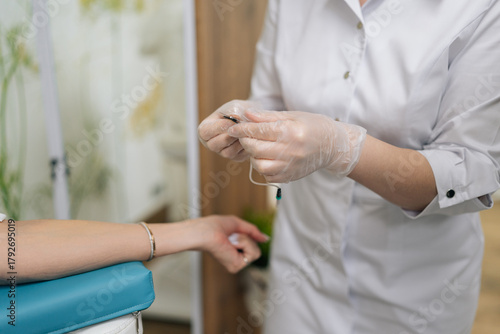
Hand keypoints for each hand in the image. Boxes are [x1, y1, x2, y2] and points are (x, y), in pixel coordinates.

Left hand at [192, 215, 267, 272]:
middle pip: (256, 249)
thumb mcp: (238, 225)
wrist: (205, 231)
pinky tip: (231, 244)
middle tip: (232, 236)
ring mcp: (236, 264)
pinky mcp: (236, 267)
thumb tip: (266, 239)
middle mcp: (235, 259)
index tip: (236, 233)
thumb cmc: (215, 226)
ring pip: (256, 252)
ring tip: (231, 240)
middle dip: (247, 238)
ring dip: (245, 240)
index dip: (248, 236)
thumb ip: (253, 232)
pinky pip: (253, 253)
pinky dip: (244, 243)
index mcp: (233, 250)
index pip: (252, 245)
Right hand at [197, 100, 258, 161]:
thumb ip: (233, 111)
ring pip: (227, 152)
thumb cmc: (239, 110)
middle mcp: (211, 143)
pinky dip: (246, 146)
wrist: (252, 118)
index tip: (232, 121)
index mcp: (205, 129)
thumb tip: (236, 119)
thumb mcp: (234, 106)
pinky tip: (249, 137)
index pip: (204, 132)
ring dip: (238, 141)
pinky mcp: (236, 157)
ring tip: (245, 131)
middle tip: (240, 127)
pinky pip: (239, 156)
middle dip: (229, 135)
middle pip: (214, 145)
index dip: (218, 127)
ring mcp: (223, 152)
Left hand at [227, 110, 366, 182]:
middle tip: (245, 136)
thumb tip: (246, 115)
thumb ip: (267, 117)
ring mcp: (290, 166)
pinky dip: (262, 167)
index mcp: (291, 131)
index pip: (259, 131)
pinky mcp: (290, 177)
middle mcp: (291, 150)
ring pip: (259, 165)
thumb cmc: (312, 126)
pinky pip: (267, 175)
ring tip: (258, 148)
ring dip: (253, 156)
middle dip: (245, 142)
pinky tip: (267, 158)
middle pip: (255, 149)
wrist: (332, 146)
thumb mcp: (292, 116)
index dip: (242, 129)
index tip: (232, 128)